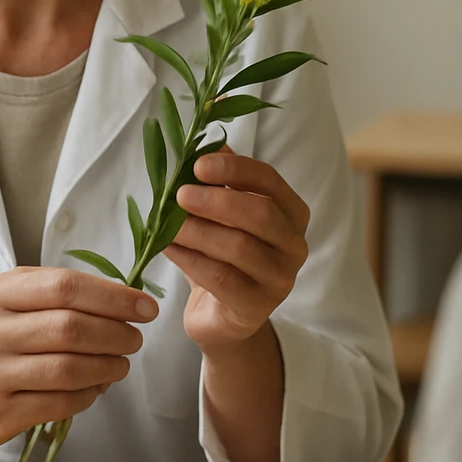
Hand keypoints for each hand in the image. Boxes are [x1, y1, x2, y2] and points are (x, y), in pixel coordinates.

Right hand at [0, 266, 158, 453]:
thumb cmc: (1, 335)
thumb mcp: (18, 298)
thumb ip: (64, 291)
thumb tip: (127, 300)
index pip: (65, 287)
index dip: (113, 297)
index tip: (145, 307)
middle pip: (70, 328)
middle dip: (116, 334)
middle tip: (134, 339)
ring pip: (68, 369)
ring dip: (108, 366)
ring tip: (121, 364)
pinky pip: (60, 403)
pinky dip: (89, 395)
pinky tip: (96, 386)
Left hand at [167, 150, 310, 351]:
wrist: (221, 315)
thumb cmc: (222, 254)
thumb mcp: (222, 214)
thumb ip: (218, 182)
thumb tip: (203, 146)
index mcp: (292, 213)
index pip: (269, 181)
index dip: (234, 169)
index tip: (198, 165)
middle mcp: (294, 245)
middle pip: (261, 214)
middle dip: (217, 201)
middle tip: (180, 194)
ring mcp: (280, 280)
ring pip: (239, 247)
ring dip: (197, 231)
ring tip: (166, 224)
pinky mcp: (256, 307)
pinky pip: (221, 278)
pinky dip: (190, 259)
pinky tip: (167, 248)